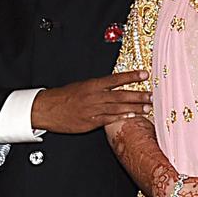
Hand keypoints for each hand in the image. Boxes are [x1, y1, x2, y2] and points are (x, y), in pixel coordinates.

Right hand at [32, 71, 150, 132]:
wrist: (46, 109)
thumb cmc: (64, 96)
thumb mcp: (82, 85)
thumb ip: (100, 86)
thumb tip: (116, 84)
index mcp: (93, 84)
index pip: (116, 79)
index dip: (132, 76)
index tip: (145, 74)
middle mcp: (95, 96)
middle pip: (121, 95)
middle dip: (138, 95)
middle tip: (151, 95)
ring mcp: (93, 110)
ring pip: (118, 108)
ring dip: (134, 107)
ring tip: (148, 107)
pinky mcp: (90, 122)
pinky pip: (109, 119)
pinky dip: (122, 117)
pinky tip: (133, 116)